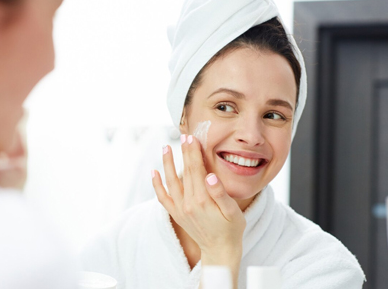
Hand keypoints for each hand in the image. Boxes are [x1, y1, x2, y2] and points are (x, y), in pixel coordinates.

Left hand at [152, 134, 245, 283]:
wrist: (220, 251)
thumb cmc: (231, 229)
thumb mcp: (232, 212)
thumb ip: (220, 193)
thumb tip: (209, 176)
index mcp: (202, 200)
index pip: (196, 170)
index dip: (194, 153)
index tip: (192, 138)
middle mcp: (188, 203)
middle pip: (184, 172)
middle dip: (184, 153)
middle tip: (183, 136)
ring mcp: (180, 209)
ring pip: (170, 182)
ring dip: (167, 164)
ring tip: (166, 148)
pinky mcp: (176, 214)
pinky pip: (162, 197)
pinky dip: (157, 184)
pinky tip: (154, 172)